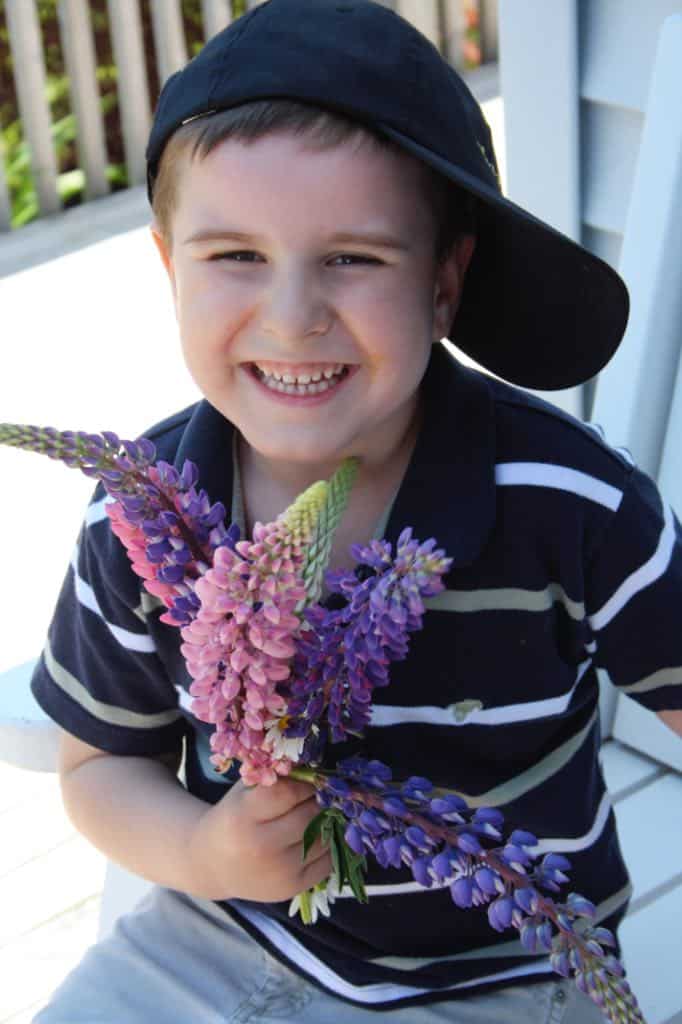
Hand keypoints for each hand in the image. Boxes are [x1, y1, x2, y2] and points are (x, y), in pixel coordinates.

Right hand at [186, 777, 331, 901]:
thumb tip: (314, 767)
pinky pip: (327, 861)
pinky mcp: (292, 887)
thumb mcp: (242, 793)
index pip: (288, 792)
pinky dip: (329, 844)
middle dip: (319, 801)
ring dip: (328, 821)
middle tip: (322, 794)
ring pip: (323, 838)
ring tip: (322, 812)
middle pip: (308, 815)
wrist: (212, 864)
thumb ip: (273, 778)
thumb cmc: (231, 819)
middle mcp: (261, 847)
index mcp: (243, 817)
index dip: (304, 783)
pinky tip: (320, 834)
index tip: (310, 779)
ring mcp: (278, 871)